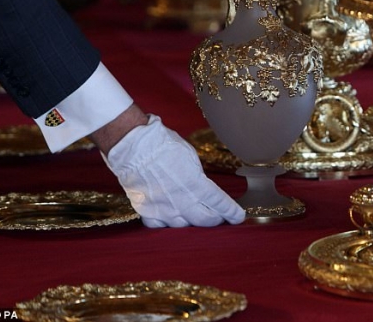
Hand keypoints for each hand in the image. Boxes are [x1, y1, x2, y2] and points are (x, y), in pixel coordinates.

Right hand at [103, 114, 245, 226]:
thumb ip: (198, 178)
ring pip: (184, 226)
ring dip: (192, 222)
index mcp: (196, 185)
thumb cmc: (164, 146)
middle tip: (220, 217)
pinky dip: (166, 224)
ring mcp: (163, 209)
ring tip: (195, 216)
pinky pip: (159, 226)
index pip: (220, 204)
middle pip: (206, 221)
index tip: (239, 217)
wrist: (134, 147)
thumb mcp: (191, 158)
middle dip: (216, 220)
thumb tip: (202, 189)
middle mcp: (181, 201)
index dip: (232, 212)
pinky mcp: (146, 211)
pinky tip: (170, 217)